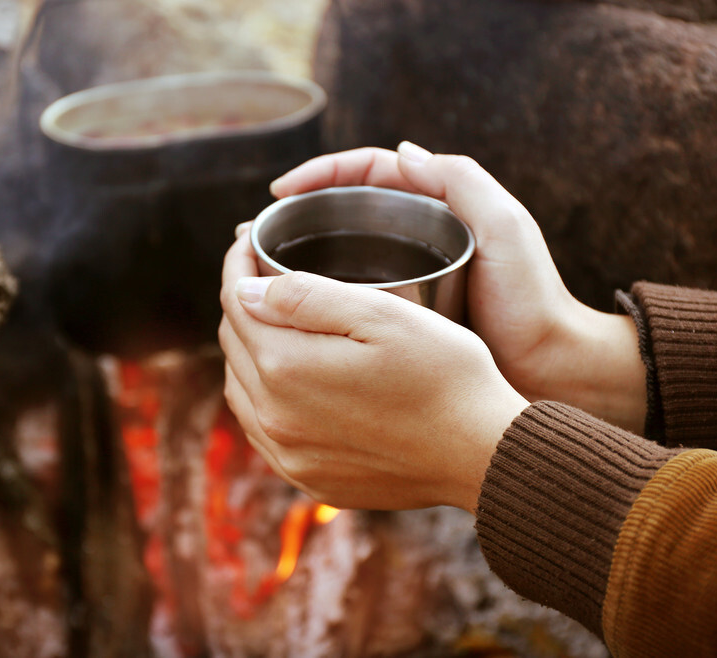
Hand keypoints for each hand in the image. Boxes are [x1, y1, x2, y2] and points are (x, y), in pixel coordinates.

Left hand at [218, 233, 528, 511]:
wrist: (483, 454)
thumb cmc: (445, 375)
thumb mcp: (382, 315)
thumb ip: (306, 297)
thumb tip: (244, 290)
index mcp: (287, 367)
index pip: (236, 303)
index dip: (237, 263)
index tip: (247, 239)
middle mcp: (275, 417)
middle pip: (233, 344)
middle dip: (241, 302)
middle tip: (261, 273)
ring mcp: (288, 454)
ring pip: (241, 387)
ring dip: (247, 349)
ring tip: (271, 319)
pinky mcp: (307, 477)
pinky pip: (261, 428)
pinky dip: (262, 394)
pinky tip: (285, 378)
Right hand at [269, 143, 645, 431]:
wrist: (548, 369)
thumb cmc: (529, 298)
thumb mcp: (504, 227)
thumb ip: (462, 181)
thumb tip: (401, 150)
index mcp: (435, 206)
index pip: (364, 173)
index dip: (318, 174)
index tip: (280, 192)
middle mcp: (413, 238)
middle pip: (343, 214)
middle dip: (297, 216)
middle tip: (254, 234)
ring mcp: (403, 279)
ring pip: (339, 258)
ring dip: (298, 260)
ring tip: (258, 272)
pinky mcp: (398, 320)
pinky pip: (348, 301)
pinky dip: (316, 301)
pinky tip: (289, 312)